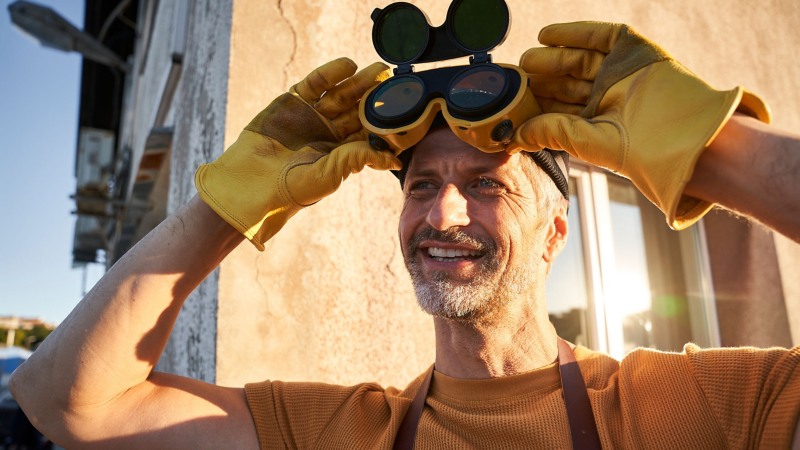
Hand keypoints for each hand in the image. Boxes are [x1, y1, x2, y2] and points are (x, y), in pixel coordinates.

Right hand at [195, 58, 400, 249]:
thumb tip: (394, 159)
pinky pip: (314, 84)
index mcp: (340, 152)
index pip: (367, 130)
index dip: (382, 118)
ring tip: (377, 70)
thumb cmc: (292, 188)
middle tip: (392, 80)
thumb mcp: (331, 174)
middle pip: (356, 108)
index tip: (401, 105)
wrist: (251, 183)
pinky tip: (347, 66)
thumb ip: (359, 158)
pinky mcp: (292, 102)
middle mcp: (328, 131)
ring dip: (357, 81)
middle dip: (374, 94)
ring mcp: (311, 115)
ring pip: (339, 94)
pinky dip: (330, 73)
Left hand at [511, 22, 770, 229]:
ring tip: (529, 57)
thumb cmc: (643, 151)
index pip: (561, 107)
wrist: (686, 136)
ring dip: (553, 56)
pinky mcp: (636, 52)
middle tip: (517, 74)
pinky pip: (602, 37)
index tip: (512, 98)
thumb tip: (514, 135)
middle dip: (542, 76)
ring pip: (581, 59)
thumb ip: (550, 132)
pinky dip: (576, 33)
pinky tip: (548, 35)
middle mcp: (610, 96)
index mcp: (600, 122)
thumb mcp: (586, 141)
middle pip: (568, 80)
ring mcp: (622, 72)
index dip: (537, 101)